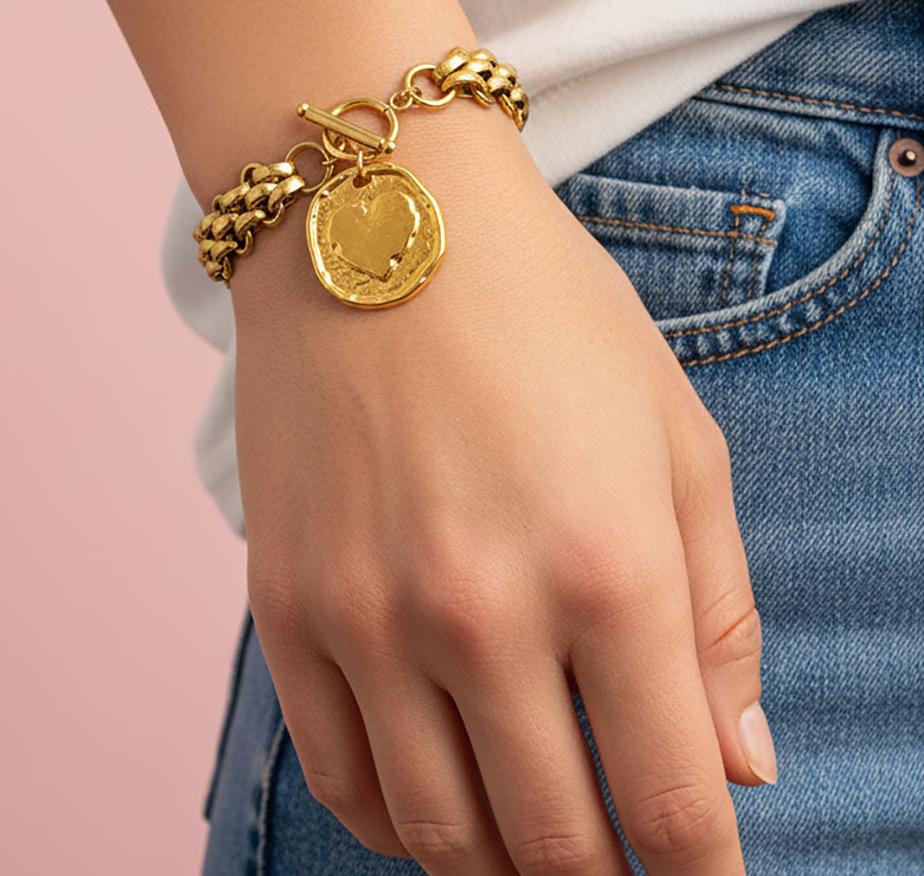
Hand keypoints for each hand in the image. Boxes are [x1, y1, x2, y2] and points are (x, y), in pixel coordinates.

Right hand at [230, 106, 770, 874]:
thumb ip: (720, 614)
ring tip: (535, 847)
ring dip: (504, 870)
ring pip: (443, 834)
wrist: (378, 218)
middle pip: (556, 845)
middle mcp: (483, 612)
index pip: (677, 804)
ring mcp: (369, 615)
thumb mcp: (677, 435)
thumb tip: (740, 768)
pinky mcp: (288, 604)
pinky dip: (395, 826)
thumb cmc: (545, 311)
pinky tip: (436, 808)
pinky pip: (338, 776)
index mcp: (609, 568)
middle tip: (620, 869)